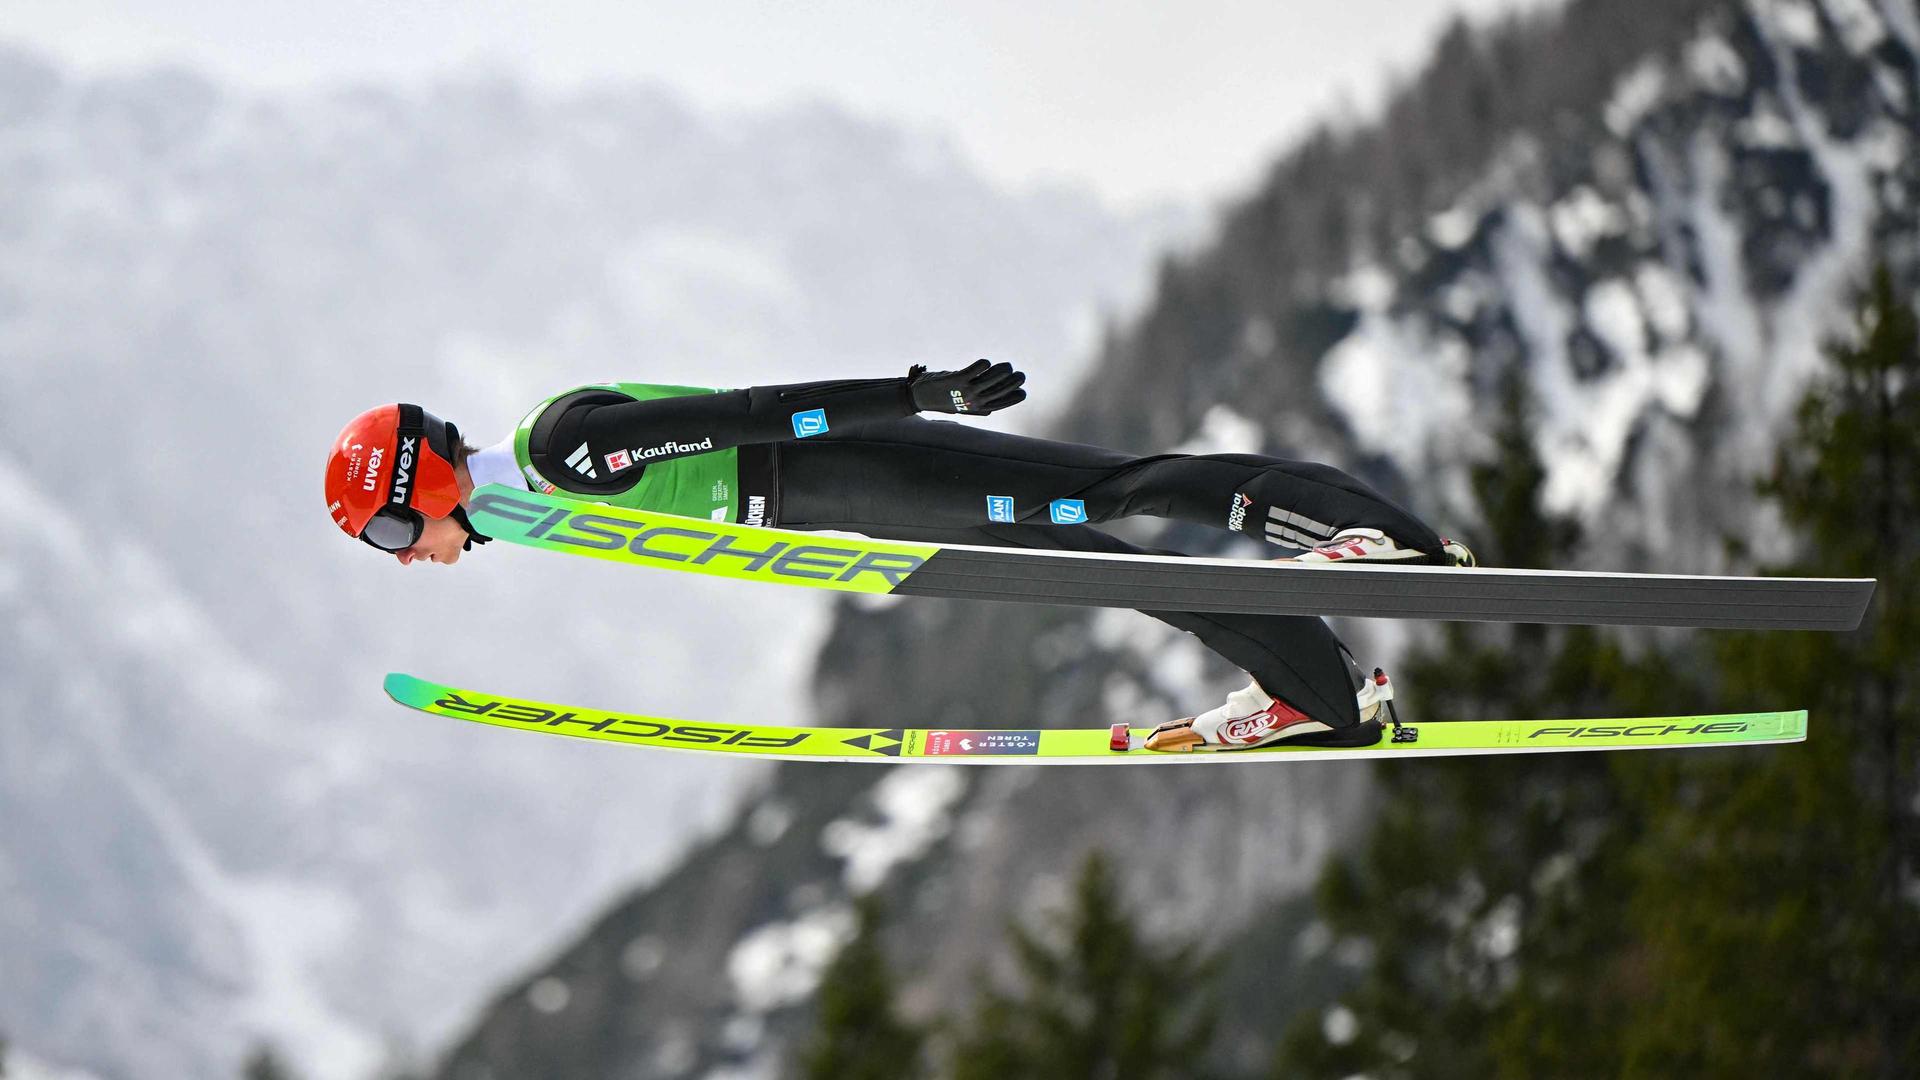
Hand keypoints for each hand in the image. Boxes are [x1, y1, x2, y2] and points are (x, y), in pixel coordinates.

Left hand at [907, 359, 1027, 414]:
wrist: (919, 398)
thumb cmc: (942, 400)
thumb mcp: (961, 407)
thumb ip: (975, 407)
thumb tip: (990, 411)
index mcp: (976, 408)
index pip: (1000, 404)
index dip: (1013, 398)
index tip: (1023, 391)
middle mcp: (973, 401)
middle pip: (999, 392)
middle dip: (1013, 383)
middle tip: (1020, 375)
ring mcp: (965, 390)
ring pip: (990, 381)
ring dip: (1002, 372)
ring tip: (1008, 366)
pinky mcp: (956, 379)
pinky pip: (974, 371)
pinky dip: (982, 366)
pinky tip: (987, 362)